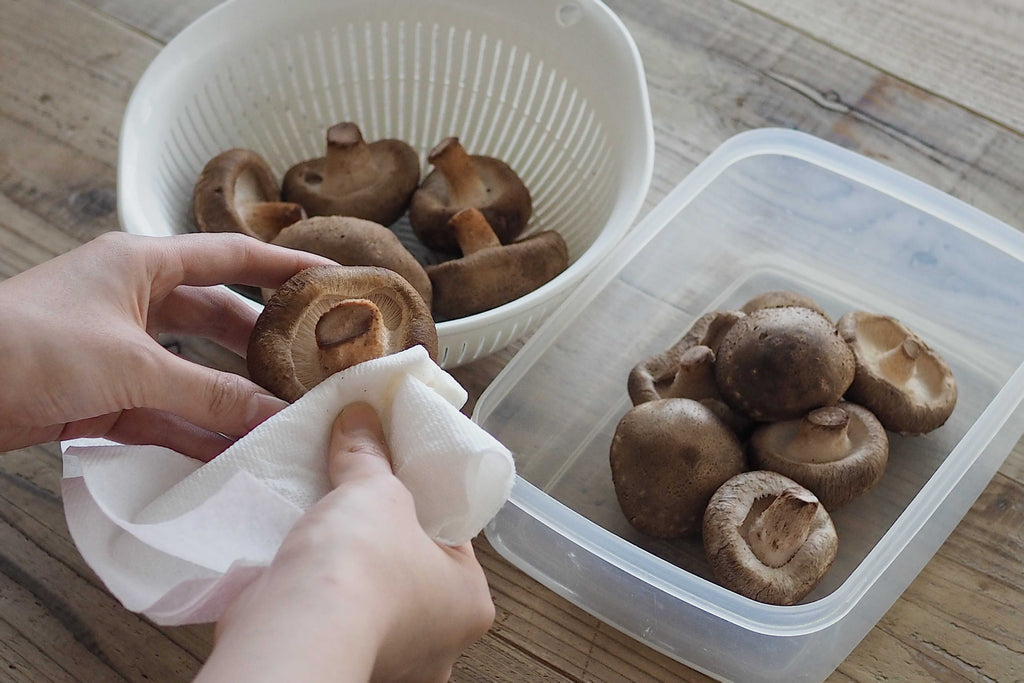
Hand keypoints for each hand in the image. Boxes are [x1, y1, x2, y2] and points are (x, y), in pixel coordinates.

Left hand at [0, 231, 332, 458]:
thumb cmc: (29, 346)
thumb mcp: (132, 366)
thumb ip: (207, 393)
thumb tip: (272, 415)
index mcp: (142, 265)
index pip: (230, 257)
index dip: (283, 267)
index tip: (332, 279)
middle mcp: (134, 300)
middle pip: (218, 318)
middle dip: (263, 344)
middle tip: (312, 365)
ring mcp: (118, 349)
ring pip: (193, 370)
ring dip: (231, 395)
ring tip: (282, 414)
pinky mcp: (101, 393)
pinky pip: (164, 411)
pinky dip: (195, 429)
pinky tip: (232, 449)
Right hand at [198, 402, 494, 681]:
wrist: (291, 630)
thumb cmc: (361, 568)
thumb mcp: (374, 491)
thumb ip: (370, 455)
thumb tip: (361, 417)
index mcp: (470, 602)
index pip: (453, 538)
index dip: (425, 502)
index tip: (400, 476)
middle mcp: (438, 642)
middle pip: (412, 567)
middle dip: (385, 536)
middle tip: (363, 499)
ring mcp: (389, 658)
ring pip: (371, 593)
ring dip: (350, 565)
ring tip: (328, 521)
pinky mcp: (340, 658)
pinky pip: (335, 614)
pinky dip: (321, 589)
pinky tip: (302, 555)